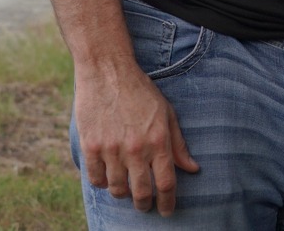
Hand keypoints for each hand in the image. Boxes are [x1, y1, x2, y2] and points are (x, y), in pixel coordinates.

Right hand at [74, 58, 197, 213]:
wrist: (107, 71)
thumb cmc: (140, 91)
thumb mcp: (166, 113)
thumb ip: (178, 144)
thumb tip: (192, 168)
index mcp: (158, 140)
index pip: (166, 184)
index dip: (167, 203)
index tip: (166, 211)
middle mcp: (136, 148)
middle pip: (142, 193)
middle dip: (145, 204)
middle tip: (145, 204)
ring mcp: (112, 149)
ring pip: (118, 189)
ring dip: (123, 193)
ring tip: (126, 188)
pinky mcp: (91, 147)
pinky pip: (96, 180)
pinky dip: (103, 183)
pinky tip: (108, 176)